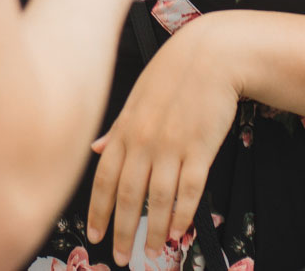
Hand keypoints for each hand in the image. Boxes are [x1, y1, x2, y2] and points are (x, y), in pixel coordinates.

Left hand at [87, 14, 238, 264]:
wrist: (210, 54)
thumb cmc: (172, 74)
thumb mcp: (136, 97)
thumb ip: (117, 128)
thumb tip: (94, 148)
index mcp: (125, 129)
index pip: (104, 179)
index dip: (98, 211)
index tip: (95, 236)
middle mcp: (144, 141)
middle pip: (129, 196)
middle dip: (123, 231)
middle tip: (122, 256)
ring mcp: (172, 145)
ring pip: (159, 199)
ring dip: (155, 230)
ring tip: (153, 250)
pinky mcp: (201, 148)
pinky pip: (190, 189)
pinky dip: (184, 214)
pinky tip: (180, 230)